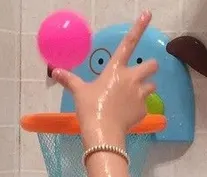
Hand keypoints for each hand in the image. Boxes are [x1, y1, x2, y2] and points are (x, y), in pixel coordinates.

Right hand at [52, 11, 157, 147]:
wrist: (103, 133)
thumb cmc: (90, 109)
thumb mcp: (79, 93)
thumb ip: (69, 80)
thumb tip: (54, 71)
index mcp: (115, 69)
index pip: (128, 43)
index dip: (139, 27)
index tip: (148, 14)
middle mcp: (131, 78)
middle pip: (152, 65)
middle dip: (149, 68)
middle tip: (140, 77)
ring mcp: (139, 94)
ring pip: (152, 86)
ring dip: (145, 89)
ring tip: (132, 99)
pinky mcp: (143, 109)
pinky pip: (145, 106)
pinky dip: (138, 109)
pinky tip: (127, 116)